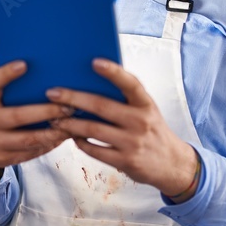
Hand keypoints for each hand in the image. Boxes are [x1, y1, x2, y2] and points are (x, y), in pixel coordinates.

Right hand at [0, 60, 71, 184]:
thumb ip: (9, 93)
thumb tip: (44, 80)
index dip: (6, 74)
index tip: (24, 64)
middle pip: (18, 115)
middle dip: (47, 111)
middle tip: (68, 106)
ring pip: (29, 139)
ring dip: (54, 132)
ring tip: (71, 124)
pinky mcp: (3, 159)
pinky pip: (31, 152)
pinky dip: (49, 145)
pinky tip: (62, 138)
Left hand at [45, 58, 199, 200]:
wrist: (172, 164)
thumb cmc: (151, 130)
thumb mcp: (146, 110)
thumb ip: (125, 99)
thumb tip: (90, 83)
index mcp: (146, 104)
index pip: (131, 83)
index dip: (114, 72)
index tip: (95, 62)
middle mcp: (140, 121)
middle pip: (101, 106)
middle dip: (73, 98)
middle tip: (52, 93)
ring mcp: (133, 142)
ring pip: (93, 130)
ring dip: (70, 124)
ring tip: (55, 119)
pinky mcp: (126, 161)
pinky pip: (95, 150)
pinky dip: (80, 142)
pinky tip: (72, 137)